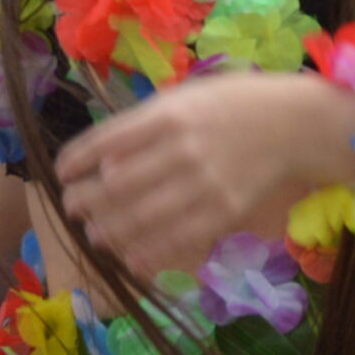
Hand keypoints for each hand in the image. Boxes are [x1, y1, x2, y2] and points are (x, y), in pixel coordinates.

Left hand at [56, 72, 354, 277]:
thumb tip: (105, 155)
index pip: (107, 140)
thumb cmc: (235, 104)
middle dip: (85, 199)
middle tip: (70, 208)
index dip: (76, 160)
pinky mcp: (223, 211)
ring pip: (142, 216)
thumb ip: (148, 123)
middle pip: (117, 184)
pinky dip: (148, 252)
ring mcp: (203, 184)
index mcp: (168, 115)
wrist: (294, 125)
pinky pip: (177, 238)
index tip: (61, 172)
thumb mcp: (187, 96)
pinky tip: (129, 258)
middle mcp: (181, 149)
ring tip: (93, 235)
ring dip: (109, 230)